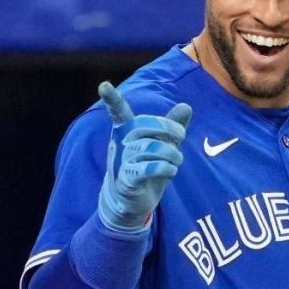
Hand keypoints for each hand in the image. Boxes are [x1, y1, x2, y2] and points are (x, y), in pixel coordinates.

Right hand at [97, 81, 191, 232]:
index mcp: (126, 132)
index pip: (119, 113)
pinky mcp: (127, 181)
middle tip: (181, 135)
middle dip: (167, 127)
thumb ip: (172, 127)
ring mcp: (121, 163)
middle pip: (142, 126)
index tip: (103, 85)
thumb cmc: (145, 170)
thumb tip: (186, 105)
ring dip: (171, 153)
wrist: (131, 203)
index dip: (112, 100)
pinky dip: (164, 168)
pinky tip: (171, 171)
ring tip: (177, 160)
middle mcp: (120, 144)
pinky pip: (147, 169)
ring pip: (149, 148)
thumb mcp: (162, 147)